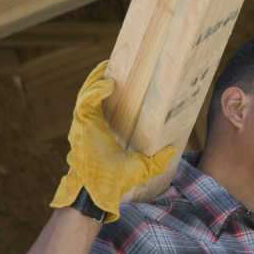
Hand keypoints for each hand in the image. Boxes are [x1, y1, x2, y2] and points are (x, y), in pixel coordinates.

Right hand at [50, 61, 174, 221]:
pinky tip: (109, 84)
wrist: (101, 191)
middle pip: (92, 93)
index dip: (107, 88)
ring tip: (108, 66)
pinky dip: (95, 91)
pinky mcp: (81, 125)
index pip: (104, 103)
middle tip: (113, 63)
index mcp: (104, 129)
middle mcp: (92, 124)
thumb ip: (157, 159)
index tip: (121, 74)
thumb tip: (172, 150)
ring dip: (96, 79)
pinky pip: (85, 102)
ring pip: (86, 93)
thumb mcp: (143, 167)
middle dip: (99, 76)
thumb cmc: (116, 181)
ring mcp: (84, 124)